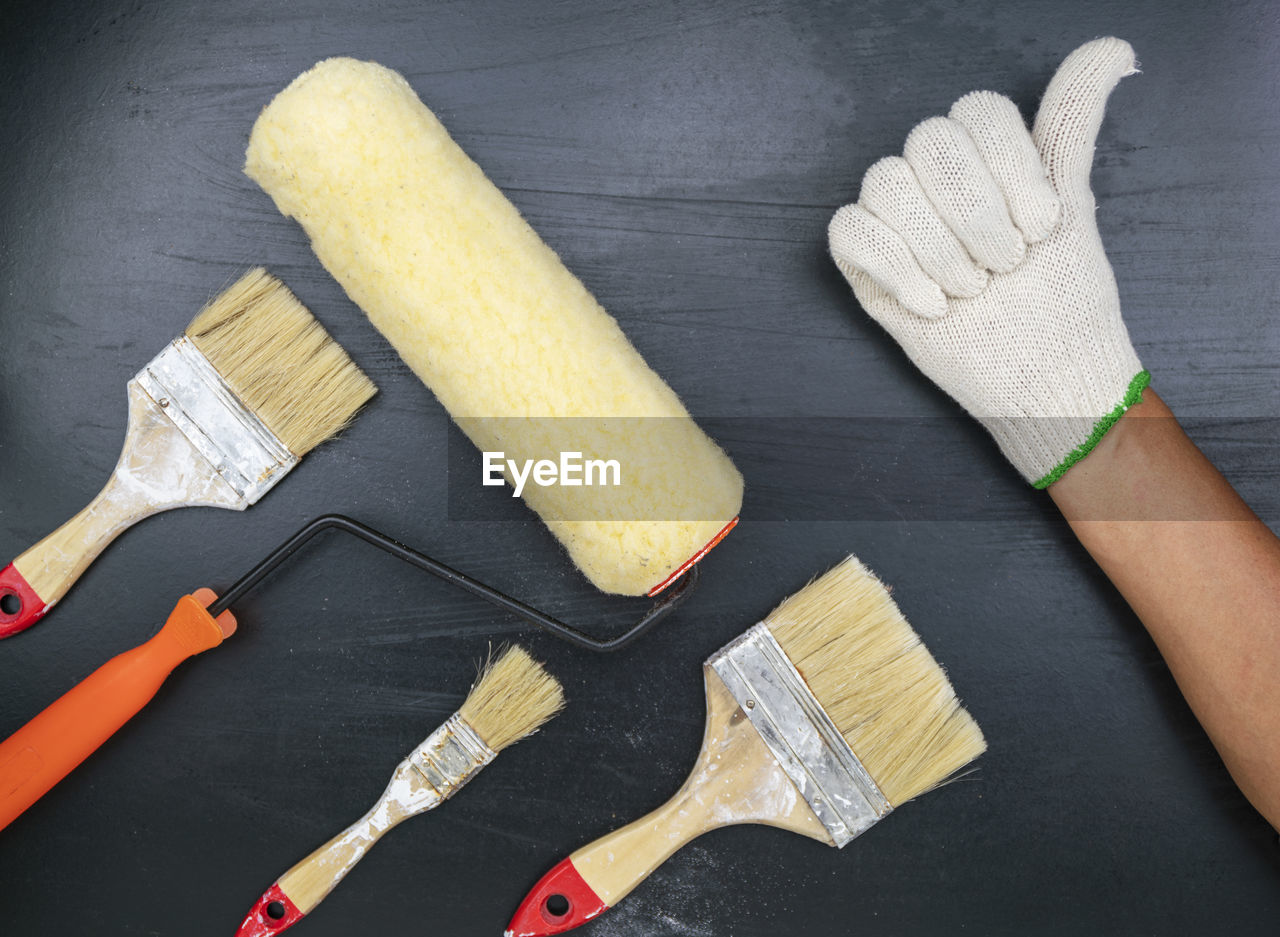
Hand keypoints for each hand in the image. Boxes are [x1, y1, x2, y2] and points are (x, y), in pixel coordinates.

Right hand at [829, 37, 1146, 486]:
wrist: (1040, 376)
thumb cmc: (1060, 298)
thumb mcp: (1074, 206)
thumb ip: (1073, 122)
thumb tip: (1113, 51)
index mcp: (987, 157)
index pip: (978, 113)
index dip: (1010, 169)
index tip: (1040, 226)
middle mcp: (937, 180)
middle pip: (928, 141)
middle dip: (975, 213)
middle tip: (1005, 265)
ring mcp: (898, 219)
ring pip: (885, 182)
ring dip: (938, 248)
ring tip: (972, 291)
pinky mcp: (866, 262)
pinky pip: (850, 230)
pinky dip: (896, 268)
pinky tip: (934, 306)